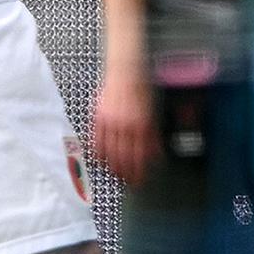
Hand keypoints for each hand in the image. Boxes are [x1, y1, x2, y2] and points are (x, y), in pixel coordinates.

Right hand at [92, 66, 160, 185]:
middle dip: (126, 173)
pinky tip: (101, 160)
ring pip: (110, 152)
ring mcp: (111, 121)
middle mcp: (126, 125)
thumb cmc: (141, 91)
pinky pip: (97, 140)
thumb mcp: (152, 112)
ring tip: (115, 174)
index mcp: (141, 124)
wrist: (126, 71)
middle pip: (124, 157)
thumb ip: (153, 135)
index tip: (139, 181)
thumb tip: (157, 155)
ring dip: (112, 166)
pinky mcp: (99, 117)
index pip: (140, 156)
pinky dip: (98, 153)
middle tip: (127, 182)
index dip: (139, 172)